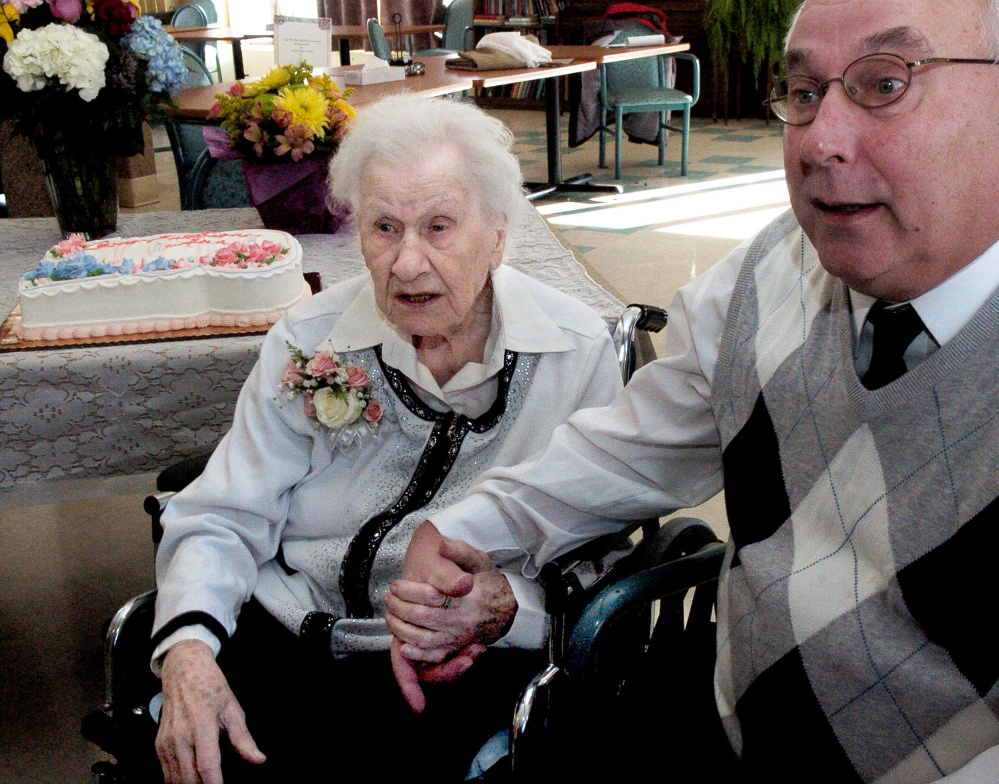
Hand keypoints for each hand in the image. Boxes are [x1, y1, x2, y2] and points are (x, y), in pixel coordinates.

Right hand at [156, 640, 265, 783]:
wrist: (183, 670)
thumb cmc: (209, 686)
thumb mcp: (232, 708)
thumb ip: (243, 738)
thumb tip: (258, 759)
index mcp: (201, 725)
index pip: (207, 765)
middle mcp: (180, 736)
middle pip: (189, 778)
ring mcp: (167, 742)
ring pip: (175, 779)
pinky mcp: (159, 745)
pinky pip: (166, 772)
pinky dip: (177, 781)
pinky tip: (190, 782)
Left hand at [386, 537, 516, 659]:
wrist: (505, 609)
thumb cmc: (488, 583)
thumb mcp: (479, 560)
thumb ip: (460, 551)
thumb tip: (442, 545)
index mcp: (466, 598)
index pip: (430, 596)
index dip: (408, 591)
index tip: (396, 584)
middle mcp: (461, 620)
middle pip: (421, 617)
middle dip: (399, 607)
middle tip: (388, 598)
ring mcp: (458, 637)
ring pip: (422, 638)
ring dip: (401, 628)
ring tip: (390, 615)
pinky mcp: (456, 648)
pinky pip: (434, 656)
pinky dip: (417, 654)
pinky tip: (404, 646)